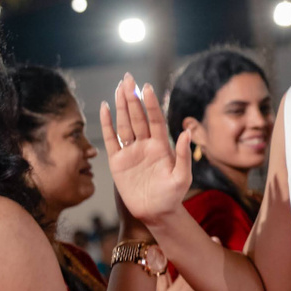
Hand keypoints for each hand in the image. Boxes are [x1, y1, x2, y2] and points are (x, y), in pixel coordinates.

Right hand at [100, 75, 192, 225]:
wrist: (156, 213)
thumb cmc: (172, 196)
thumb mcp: (182, 177)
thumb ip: (183, 155)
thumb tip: (186, 132)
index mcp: (162, 146)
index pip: (155, 120)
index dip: (150, 104)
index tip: (147, 87)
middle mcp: (146, 145)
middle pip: (138, 117)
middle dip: (133, 98)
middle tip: (128, 78)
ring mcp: (131, 152)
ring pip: (124, 124)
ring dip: (121, 106)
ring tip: (119, 87)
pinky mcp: (118, 162)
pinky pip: (111, 139)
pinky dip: (107, 124)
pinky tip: (105, 108)